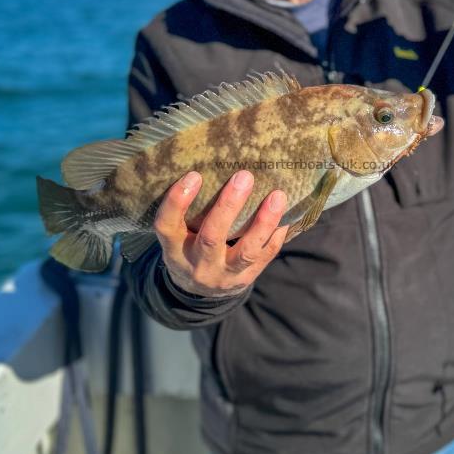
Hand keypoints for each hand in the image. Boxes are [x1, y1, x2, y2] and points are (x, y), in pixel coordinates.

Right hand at [154, 170, 288, 296]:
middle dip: (229, 206)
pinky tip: (285, 213)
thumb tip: (212, 161)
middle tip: (244, 176)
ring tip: (277, 196)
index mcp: (174, 250)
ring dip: (263, 222)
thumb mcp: (178, 234)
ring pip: (246, 251)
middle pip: (212, 237)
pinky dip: (276, 234)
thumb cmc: (188, 247)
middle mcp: (198, 265)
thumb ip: (186, 210)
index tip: (194, 175)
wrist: (200, 292)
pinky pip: (265, 256)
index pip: (167, 226)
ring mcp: (224, 275)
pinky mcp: (246, 278)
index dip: (177, 202)